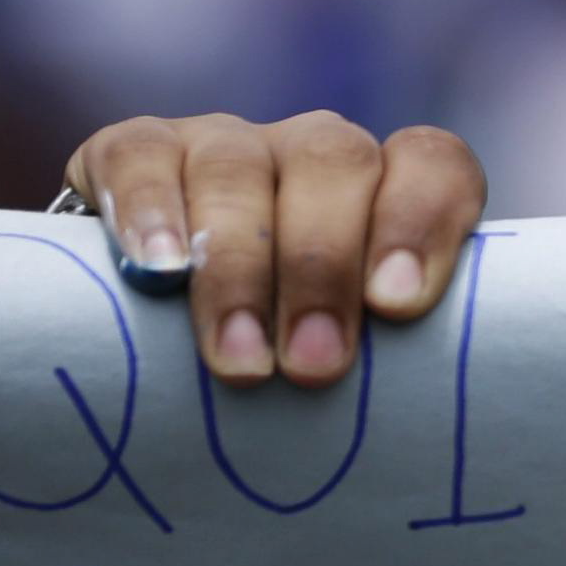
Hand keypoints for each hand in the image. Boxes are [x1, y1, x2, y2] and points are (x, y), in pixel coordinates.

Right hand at [62, 111, 486, 388]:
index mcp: (382, 188)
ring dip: (238, 267)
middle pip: (335, 162)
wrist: (147, 351)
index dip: (422, 222)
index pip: (433, 165)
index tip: (398, 307)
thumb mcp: (347, 361)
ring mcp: (221, 144)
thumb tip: (413, 421)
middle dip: (322, 265)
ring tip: (239, 359)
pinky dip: (147, 211)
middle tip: (313, 367)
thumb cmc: (282, 365)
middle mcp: (307, 152)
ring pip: (237, 168)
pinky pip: (140, 157)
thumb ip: (393, 363)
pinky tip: (157, 272)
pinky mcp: (132, 151)